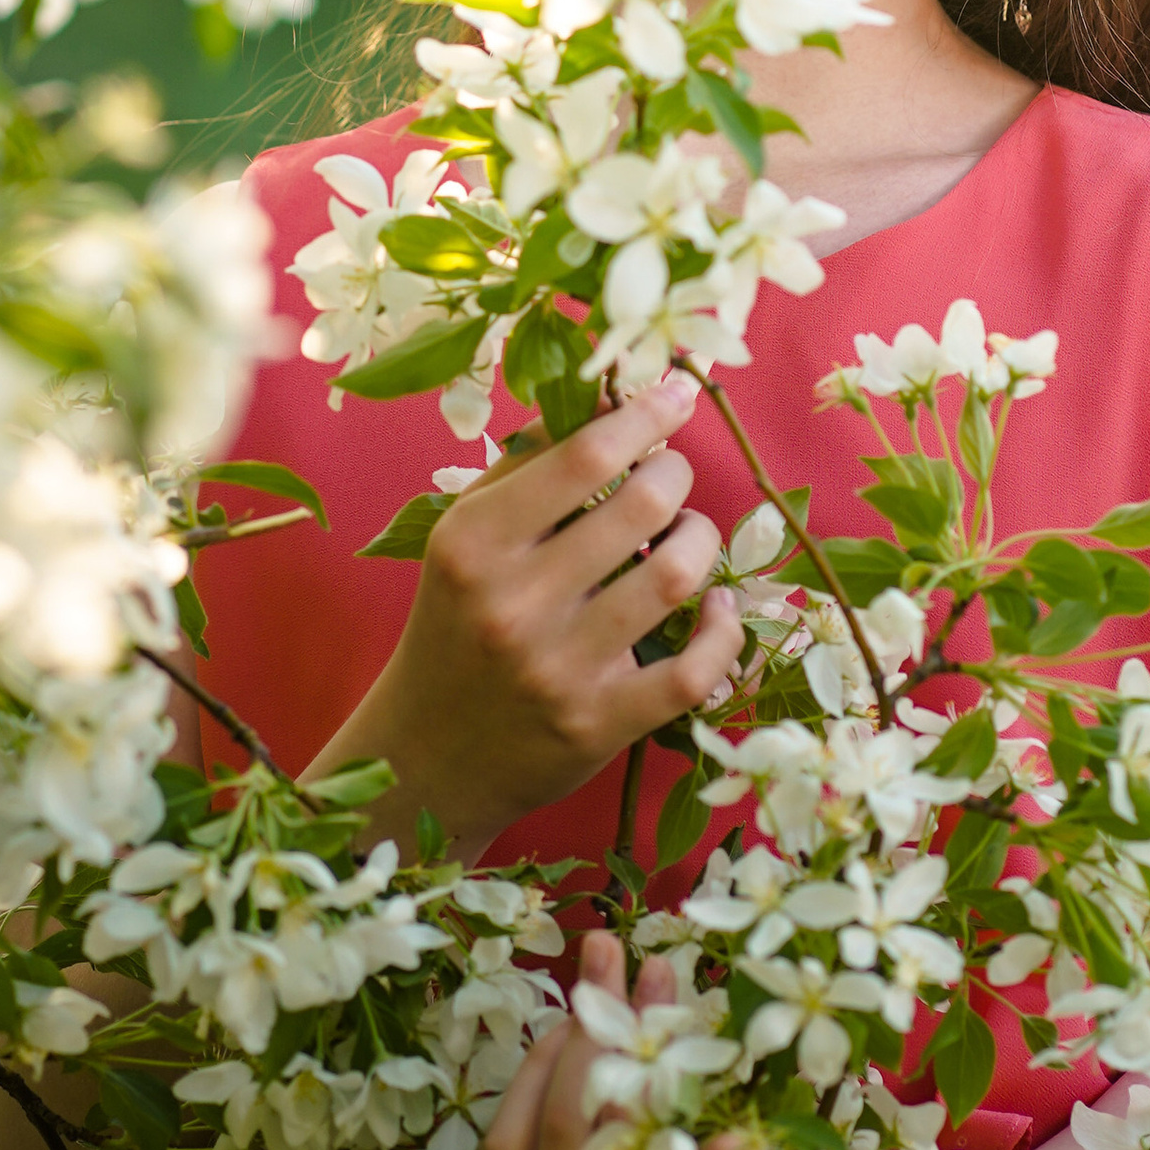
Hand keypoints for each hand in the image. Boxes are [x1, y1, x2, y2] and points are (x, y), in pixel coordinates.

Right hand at [312, 378, 742, 859]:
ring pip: (675, 578)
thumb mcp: (463, 538)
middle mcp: (513, 603)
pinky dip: (724, 630)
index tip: (676, 393)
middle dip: (675, 476)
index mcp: (474, 543)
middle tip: (670, 479)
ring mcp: (558, 670)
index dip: (646, 414)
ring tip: (688, 537)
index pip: (585, 455)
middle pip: (642, 506)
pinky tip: (718, 608)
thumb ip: (524, 465)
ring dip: (702, 543)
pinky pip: (694, 670)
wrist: (424, 756)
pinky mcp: (597, 725)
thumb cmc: (456, 625)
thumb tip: (605, 396)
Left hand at [486, 934, 911, 1149]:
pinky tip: (567, 1042)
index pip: (609, 1137)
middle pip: (555, 1132)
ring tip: (587, 987)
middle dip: (587, 1028)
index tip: (651, 964)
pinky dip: (530, 1100)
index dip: (628, 1044)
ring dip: (548, 1056)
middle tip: (610, 949)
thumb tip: (719, 1149)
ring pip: (511, 1145)